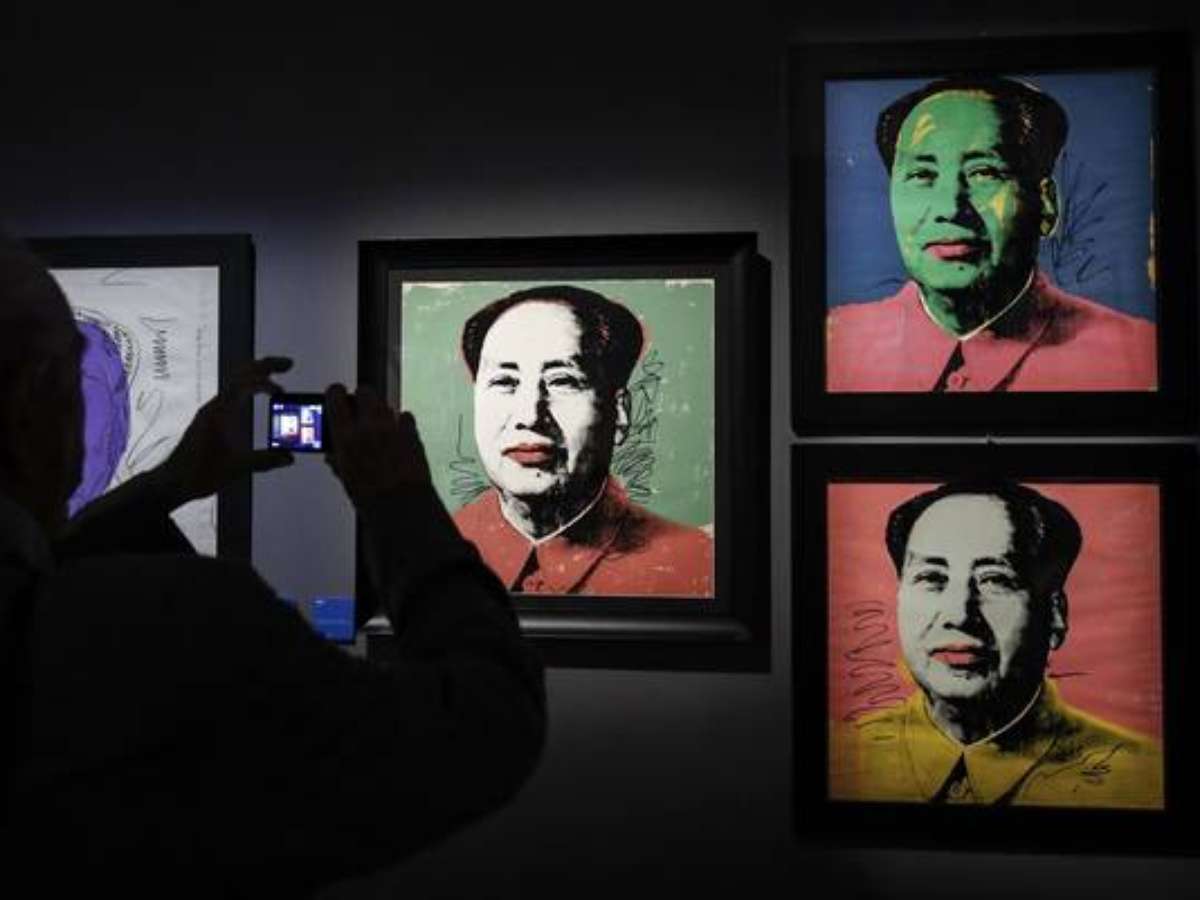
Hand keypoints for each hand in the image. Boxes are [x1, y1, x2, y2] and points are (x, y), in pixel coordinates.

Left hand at [155, 356, 295, 506]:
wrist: (174, 481)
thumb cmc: (199, 473)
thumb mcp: (237, 468)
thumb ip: (265, 460)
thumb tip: (289, 457)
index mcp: (220, 412)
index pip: (246, 383)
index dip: (267, 381)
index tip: (283, 389)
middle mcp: (215, 407)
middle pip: (241, 374)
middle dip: (266, 366)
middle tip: (288, 364)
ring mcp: (212, 411)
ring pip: (236, 382)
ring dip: (257, 376)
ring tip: (276, 378)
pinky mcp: (211, 419)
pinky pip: (233, 394)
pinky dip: (249, 389)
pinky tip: (257, 397)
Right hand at [324, 383, 431, 507]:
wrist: (401, 506)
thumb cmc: (371, 497)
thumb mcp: (345, 476)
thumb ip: (338, 457)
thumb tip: (334, 452)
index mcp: (346, 435)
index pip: (336, 395)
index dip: (336, 393)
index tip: (336, 396)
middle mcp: (368, 426)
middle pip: (365, 391)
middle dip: (361, 398)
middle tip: (360, 410)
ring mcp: (392, 427)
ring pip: (385, 404)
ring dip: (380, 413)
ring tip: (379, 429)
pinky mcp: (412, 432)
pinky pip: (405, 416)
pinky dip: (401, 423)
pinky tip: (398, 436)